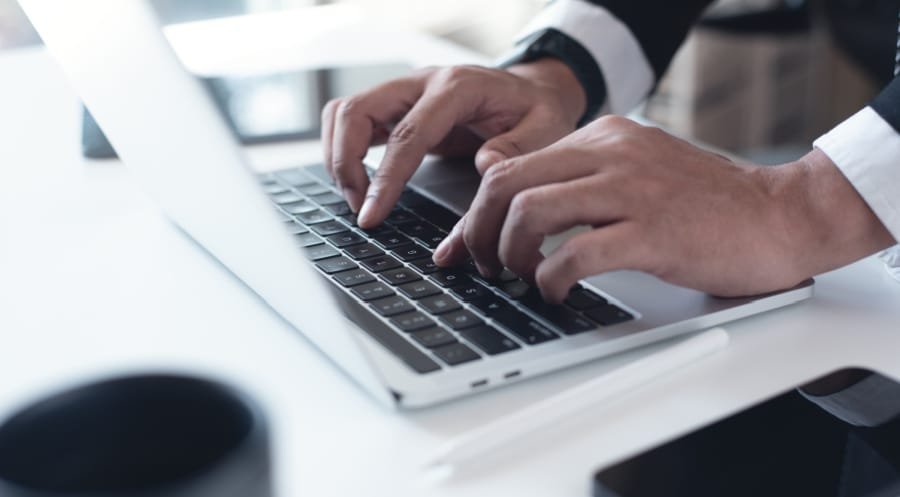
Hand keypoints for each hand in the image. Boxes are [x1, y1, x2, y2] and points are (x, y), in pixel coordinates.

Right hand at [320, 59, 585, 227]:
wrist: (533, 91)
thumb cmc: (537, 111)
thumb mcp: (544, 131)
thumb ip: (515, 151)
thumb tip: (484, 168)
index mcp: (457, 88)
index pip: (406, 135)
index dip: (384, 179)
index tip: (370, 215)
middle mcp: (422, 82)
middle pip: (355, 111)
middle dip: (345, 163)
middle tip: (359, 208)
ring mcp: (405, 91)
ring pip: (344, 113)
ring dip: (338, 156)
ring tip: (357, 199)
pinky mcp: (397, 106)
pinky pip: (352, 120)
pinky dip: (343, 150)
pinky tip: (359, 182)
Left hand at [434, 116, 893, 301]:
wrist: (779, 215)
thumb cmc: (705, 205)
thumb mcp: (634, 171)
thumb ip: (575, 178)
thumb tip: (502, 190)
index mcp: (602, 137)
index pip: (511, 166)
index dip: (473, 212)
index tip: (459, 246)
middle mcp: (610, 154)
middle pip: (506, 185)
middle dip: (477, 233)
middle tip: (481, 266)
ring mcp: (631, 190)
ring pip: (530, 212)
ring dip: (509, 254)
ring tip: (519, 278)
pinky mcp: (652, 232)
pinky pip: (574, 254)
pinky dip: (550, 278)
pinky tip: (555, 291)